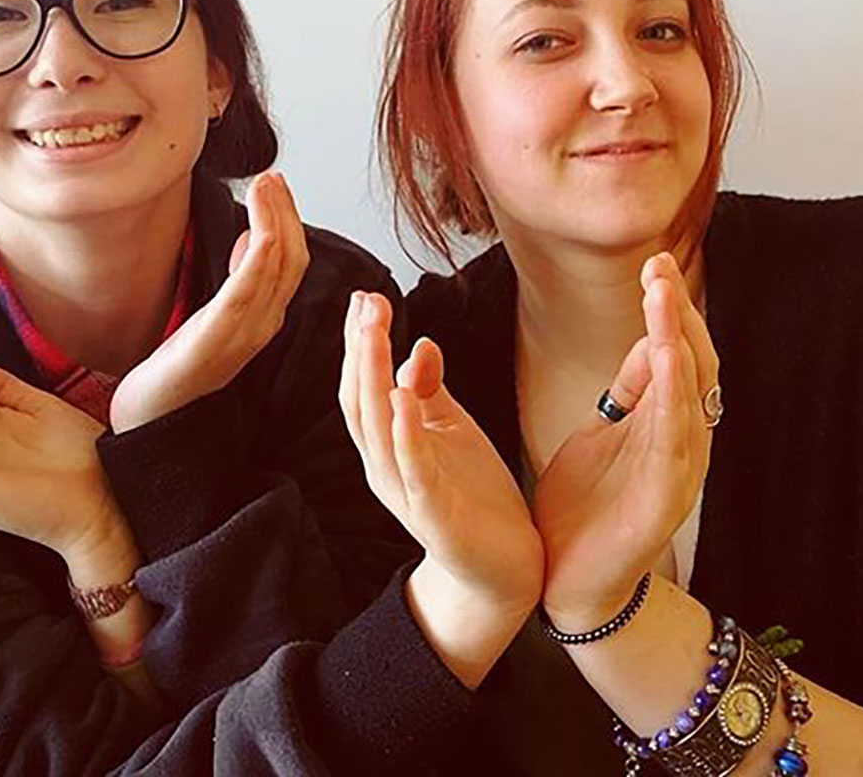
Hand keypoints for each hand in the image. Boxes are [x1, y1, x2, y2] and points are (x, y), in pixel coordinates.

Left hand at [110, 170, 309, 432]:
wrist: (148, 422)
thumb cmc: (175, 370)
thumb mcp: (212, 317)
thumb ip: (239, 282)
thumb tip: (252, 237)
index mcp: (262, 319)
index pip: (291, 260)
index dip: (288, 218)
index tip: (274, 183)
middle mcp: (261, 326)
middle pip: (291, 259)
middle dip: (285, 212)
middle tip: (271, 176)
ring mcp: (240, 336)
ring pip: (275, 269)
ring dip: (274, 221)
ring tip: (263, 185)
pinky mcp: (212, 343)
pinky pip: (244, 296)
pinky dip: (258, 260)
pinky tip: (257, 232)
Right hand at [339, 292, 543, 615]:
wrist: (501, 566)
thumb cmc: (472, 496)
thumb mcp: (451, 430)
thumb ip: (430, 390)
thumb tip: (419, 344)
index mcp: (386, 444)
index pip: (362, 385)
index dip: (360, 342)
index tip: (365, 297)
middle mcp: (384, 466)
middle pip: (360, 401)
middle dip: (361, 350)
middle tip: (366, 304)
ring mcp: (405, 492)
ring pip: (377, 429)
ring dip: (374, 379)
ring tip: (375, 336)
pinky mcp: (432, 515)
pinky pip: (413, 470)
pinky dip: (406, 434)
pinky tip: (404, 399)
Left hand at [533, 254, 716, 629]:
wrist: (568, 582)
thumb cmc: (585, 508)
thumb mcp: (602, 432)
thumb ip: (629, 391)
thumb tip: (647, 339)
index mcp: (666, 422)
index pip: (678, 352)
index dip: (669, 309)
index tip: (653, 265)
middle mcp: (682, 440)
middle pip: (692, 363)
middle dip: (676, 313)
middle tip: (658, 267)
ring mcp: (679, 468)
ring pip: (688, 392)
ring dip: (675, 339)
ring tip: (662, 295)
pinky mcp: (665, 496)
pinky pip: (676, 437)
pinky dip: (673, 393)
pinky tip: (663, 356)